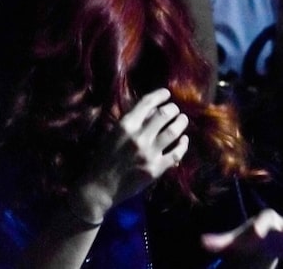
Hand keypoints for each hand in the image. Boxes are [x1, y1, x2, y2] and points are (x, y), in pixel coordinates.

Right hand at [70, 88, 188, 223]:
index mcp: (125, 126)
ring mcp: (149, 153)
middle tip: (175, 110)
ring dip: (181, 123)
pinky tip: (184, 140)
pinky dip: (183, 144)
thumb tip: (152, 110)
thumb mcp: (112, 134)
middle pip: (165, 114)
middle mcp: (138, 137)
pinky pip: (177, 153)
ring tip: (182, 120)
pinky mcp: (156, 169)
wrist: (99, 189)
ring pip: (174, 131)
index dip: (160, 95)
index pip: (147, 102)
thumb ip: (131, 122)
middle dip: (173, 109)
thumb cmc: (102, 159)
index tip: (167, 93)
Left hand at [201, 208, 282, 267]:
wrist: (263, 244)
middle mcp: (280, 222)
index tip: (256, 233)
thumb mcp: (234, 242)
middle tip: (282, 235)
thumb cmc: (248, 241)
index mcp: (266, 218)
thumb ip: (220, 242)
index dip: (261, 225)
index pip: (266, 218)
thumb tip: (202, 242)